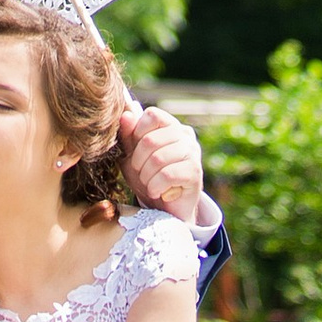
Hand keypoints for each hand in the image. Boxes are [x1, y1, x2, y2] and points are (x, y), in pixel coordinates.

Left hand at [117, 92, 206, 225]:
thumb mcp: (131, 155)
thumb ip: (128, 134)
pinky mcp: (195, 173)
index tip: (136, 150)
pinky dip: (155, 186)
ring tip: (149, 183)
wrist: (164, 208)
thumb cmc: (148, 176)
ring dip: (146, 177)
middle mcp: (185, 135)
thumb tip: (127, 113)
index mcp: (170, 125)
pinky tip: (157, 192)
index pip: (153, 115)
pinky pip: (167, 175)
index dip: (138, 132)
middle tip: (140, 172)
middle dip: (138, 161)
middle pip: (151, 140)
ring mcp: (193, 153)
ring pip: (158, 159)